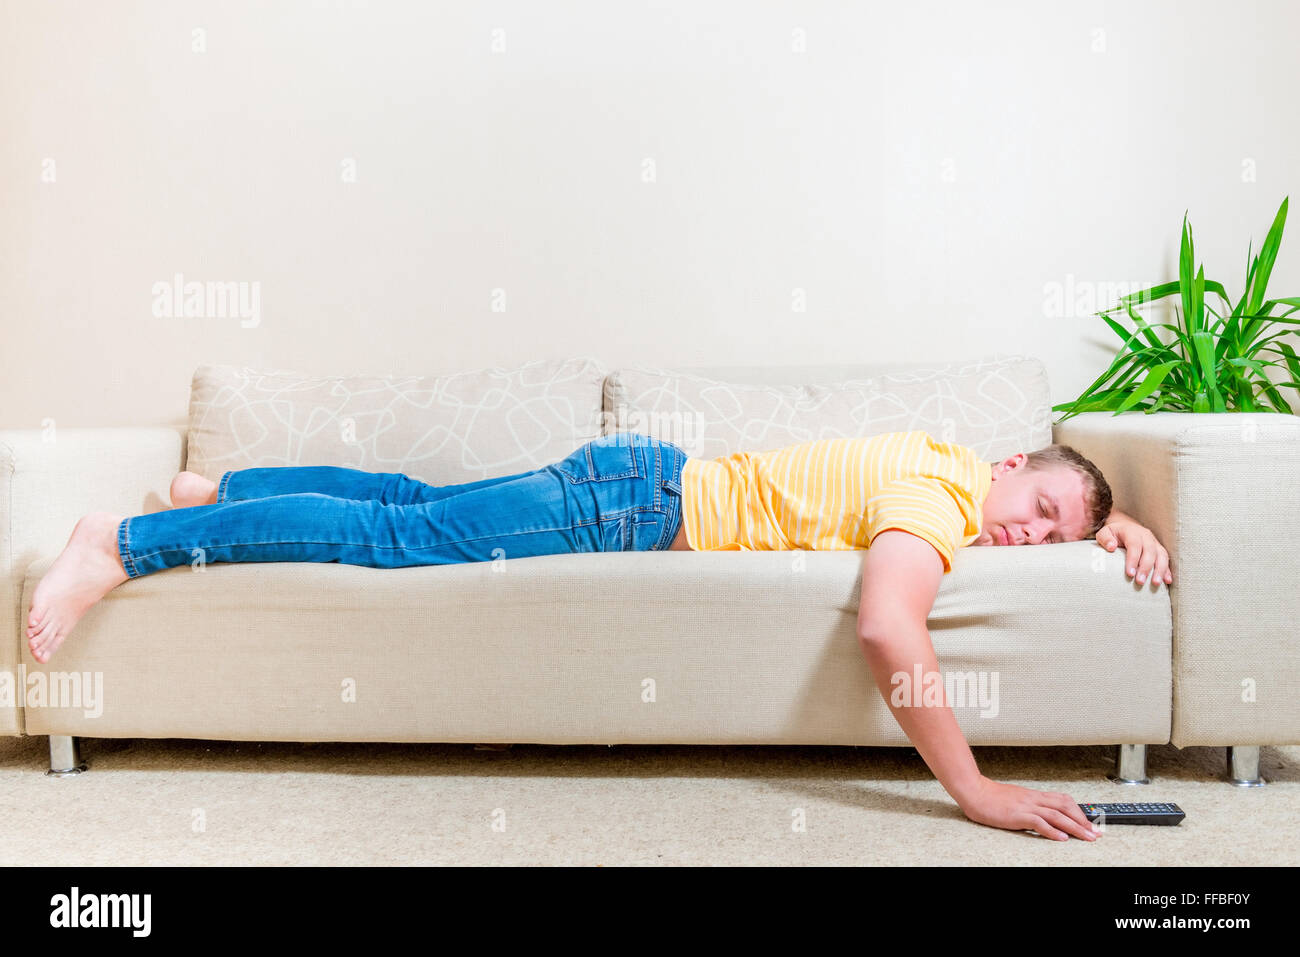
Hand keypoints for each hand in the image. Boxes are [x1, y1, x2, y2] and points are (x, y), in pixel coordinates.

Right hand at [957, 776, 1100, 840]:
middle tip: (1096, 833)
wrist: (974, 791)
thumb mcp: (1015, 799)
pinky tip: (1061, 838)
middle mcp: (1034, 799)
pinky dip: (1052, 830)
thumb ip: (1029, 805)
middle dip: (1083, 821)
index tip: (1090, 823)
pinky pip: (1039, 822)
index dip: (1079, 812)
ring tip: (1087, 837)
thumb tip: (1043, 816)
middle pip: (1065, 807)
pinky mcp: (1017, 814)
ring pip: (1057, 815)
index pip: (1063, 801)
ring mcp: (1026, 806)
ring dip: (1075, 827)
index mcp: (1034, 795)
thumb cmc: (991, 797)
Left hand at [1095, 521, 1172, 586]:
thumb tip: (1111, 547)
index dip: (1133, 559)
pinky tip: (1167, 581)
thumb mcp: (1104, 532)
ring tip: (1155, 583)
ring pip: (1161, 555)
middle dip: (1146, 567)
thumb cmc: (1113, 533)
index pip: (1134, 545)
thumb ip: (1105, 539)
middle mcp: (1146, 536)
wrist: (1125, 526)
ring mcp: (1154, 542)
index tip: (1130, 573)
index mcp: (1132, 531)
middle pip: (1150, 551)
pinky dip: (1167, 570)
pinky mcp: (1159, 549)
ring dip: (1160, 570)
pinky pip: (1166, 559)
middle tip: (1140, 581)